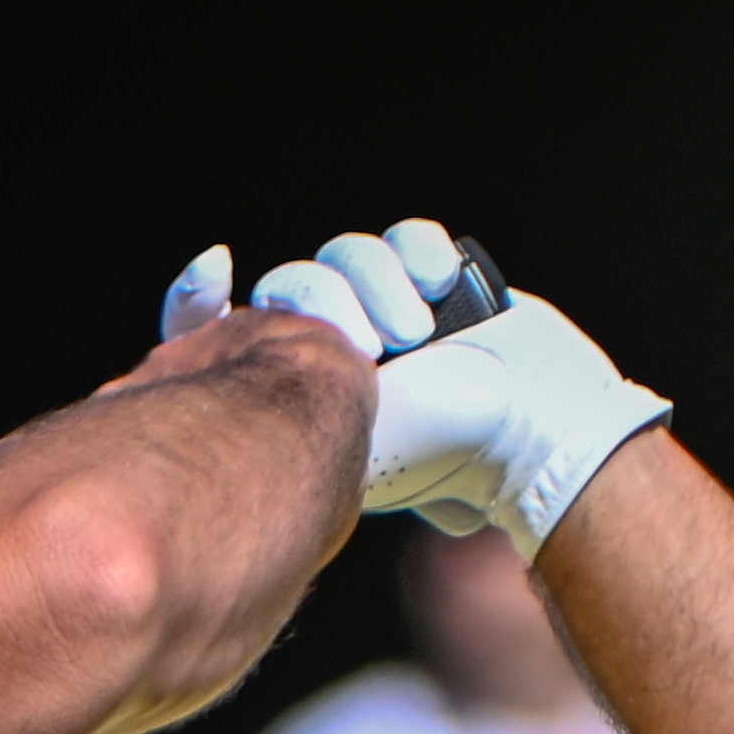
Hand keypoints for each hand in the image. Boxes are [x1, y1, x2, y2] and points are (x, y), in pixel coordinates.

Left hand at [158, 223, 669, 553]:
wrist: (533, 439)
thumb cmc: (450, 465)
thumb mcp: (358, 468)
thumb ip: (305, 464)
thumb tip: (244, 495)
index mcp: (302, 387)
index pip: (226, 334)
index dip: (201, 303)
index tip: (214, 273)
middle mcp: (337, 341)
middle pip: (288, 285)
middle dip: (318, 298)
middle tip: (364, 344)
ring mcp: (386, 307)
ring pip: (346, 256)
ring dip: (376, 280)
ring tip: (413, 331)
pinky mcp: (434, 281)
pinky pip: (405, 238)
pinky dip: (418, 251)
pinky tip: (440, 283)